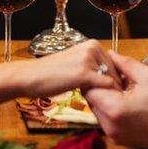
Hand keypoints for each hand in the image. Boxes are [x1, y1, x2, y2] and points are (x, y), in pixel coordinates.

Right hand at [0, 40, 121, 101]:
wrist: (31, 76)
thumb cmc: (51, 73)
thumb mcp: (75, 63)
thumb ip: (92, 66)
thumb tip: (109, 78)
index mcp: (92, 44)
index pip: (114, 63)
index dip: (116, 79)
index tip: (114, 93)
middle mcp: (93, 48)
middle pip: (115, 71)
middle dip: (115, 87)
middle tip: (111, 101)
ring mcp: (89, 59)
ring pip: (112, 80)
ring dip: (111, 93)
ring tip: (105, 104)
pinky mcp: (85, 73)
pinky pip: (106, 87)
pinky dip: (107, 97)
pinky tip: (101, 105)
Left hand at [84, 52, 147, 148]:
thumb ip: (125, 64)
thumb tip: (110, 54)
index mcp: (115, 110)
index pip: (89, 89)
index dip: (96, 75)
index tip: (108, 67)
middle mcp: (109, 126)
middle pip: (91, 100)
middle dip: (99, 86)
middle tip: (116, 75)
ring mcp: (114, 136)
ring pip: (98, 110)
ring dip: (105, 97)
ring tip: (124, 87)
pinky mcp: (120, 140)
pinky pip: (107, 120)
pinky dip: (112, 108)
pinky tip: (128, 99)